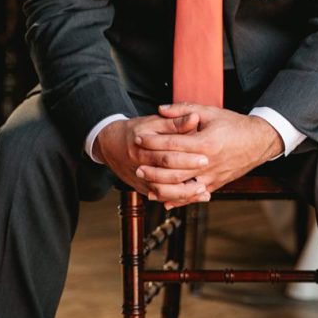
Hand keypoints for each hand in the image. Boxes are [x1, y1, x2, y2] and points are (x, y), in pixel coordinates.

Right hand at [93, 113, 208, 203]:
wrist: (109, 146)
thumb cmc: (135, 131)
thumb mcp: (152, 122)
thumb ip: (174, 122)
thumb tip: (195, 117)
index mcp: (143, 148)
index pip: (166, 156)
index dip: (187, 158)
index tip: (206, 157)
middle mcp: (140, 166)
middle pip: (166, 175)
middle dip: (188, 176)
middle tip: (208, 179)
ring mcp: (141, 180)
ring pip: (163, 192)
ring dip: (184, 194)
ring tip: (203, 191)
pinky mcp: (143, 189)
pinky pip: (162, 197)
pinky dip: (178, 200)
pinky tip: (195, 197)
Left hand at [136, 103, 283, 207]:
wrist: (259, 142)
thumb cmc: (234, 125)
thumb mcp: (210, 112)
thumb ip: (184, 109)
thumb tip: (161, 109)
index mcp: (206, 143)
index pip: (173, 144)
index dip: (153, 141)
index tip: (138, 138)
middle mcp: (208, 163)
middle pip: (174, 169)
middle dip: (152, 167)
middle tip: (136, 164)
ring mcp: (212, 176)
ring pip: (181, 186)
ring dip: (161, 186)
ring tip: (146, 181)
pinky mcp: (216, 185)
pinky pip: (193, 195)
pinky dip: (177, 199)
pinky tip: (163, 199)